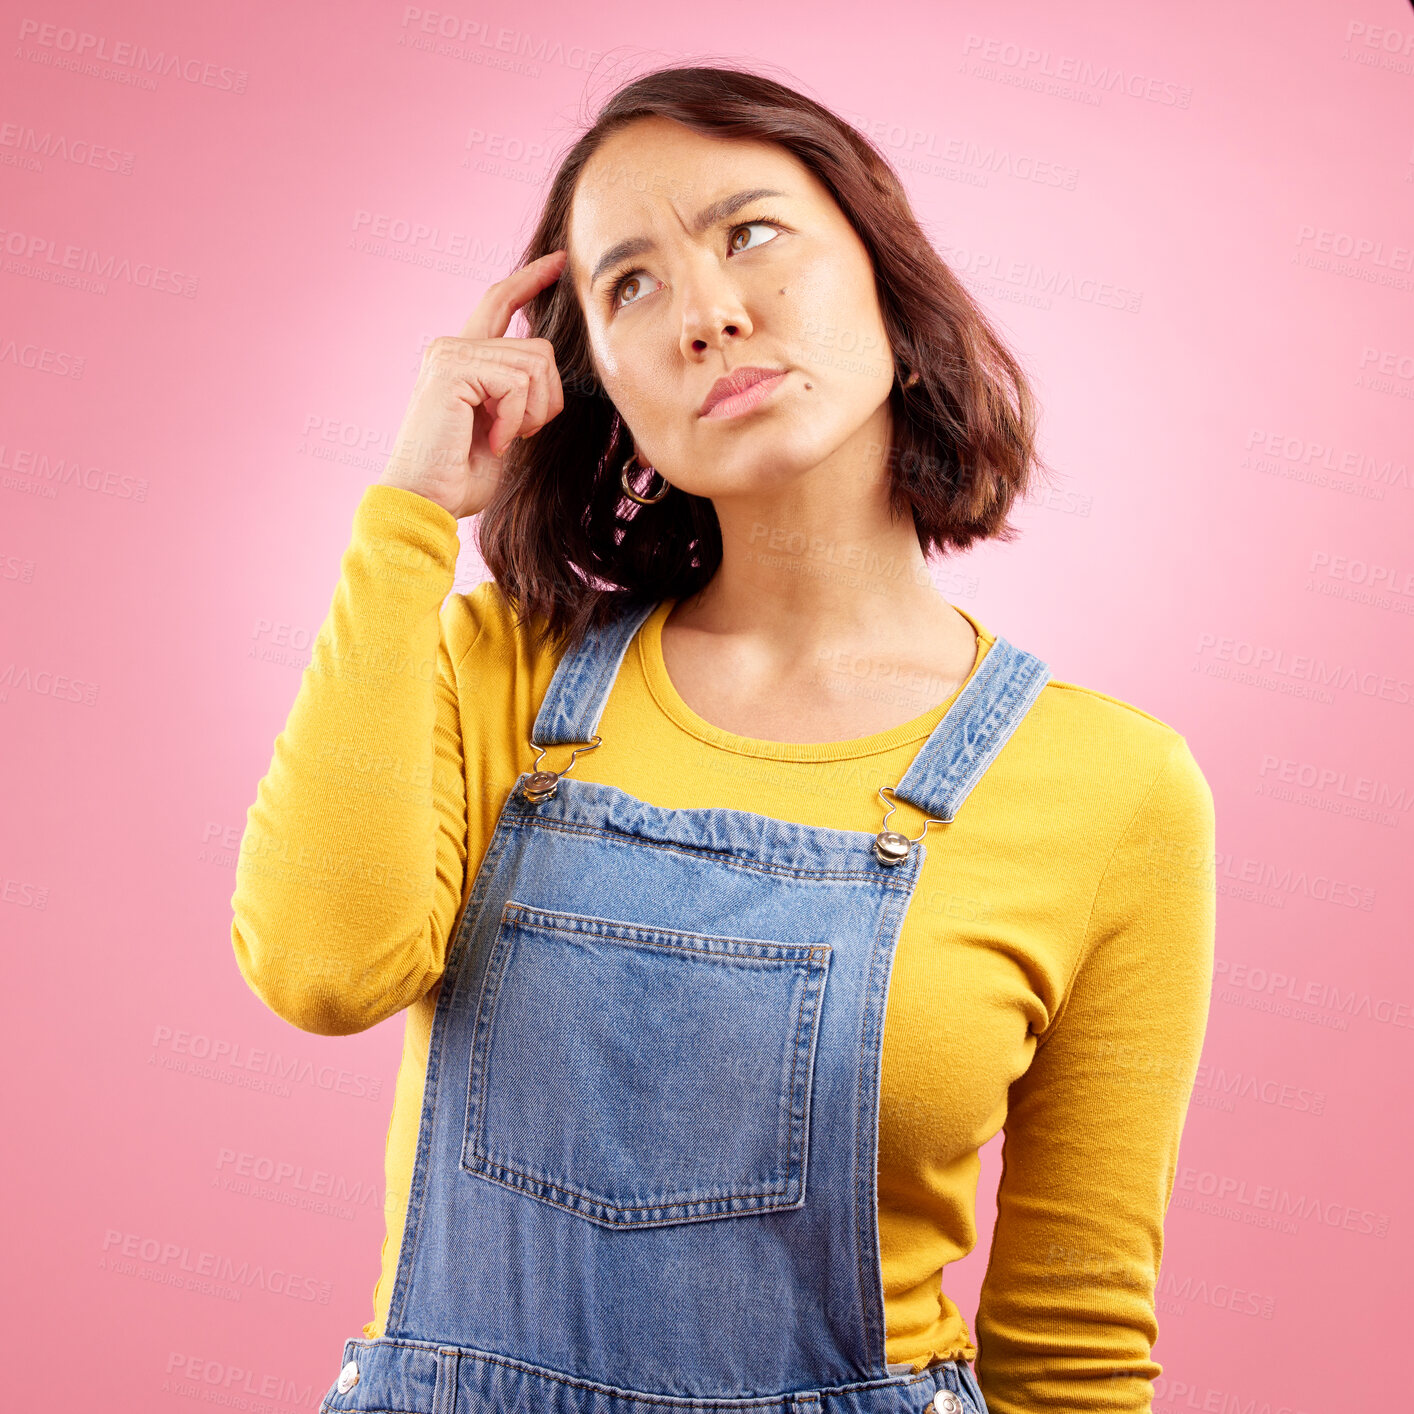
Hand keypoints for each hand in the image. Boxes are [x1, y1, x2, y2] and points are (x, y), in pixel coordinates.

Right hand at [377, 248, 567, 518]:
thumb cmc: (460, 478)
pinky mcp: (452, 368)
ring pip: (535, 364)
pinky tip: (491, 441)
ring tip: (501, 439)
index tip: (560, 262)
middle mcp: (453, 347)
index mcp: (464, 359)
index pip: (500, 303)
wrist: (425, 502)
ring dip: (530, 414)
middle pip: (540, 349)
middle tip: (517, 434)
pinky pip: (517, 383)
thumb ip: (520, 395)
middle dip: (546, 400)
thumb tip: (551, 372)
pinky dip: (515, 420)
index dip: (531, 279)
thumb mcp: (504, 430)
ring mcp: (450, 354)